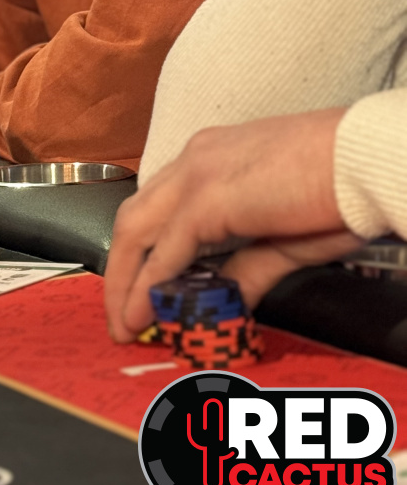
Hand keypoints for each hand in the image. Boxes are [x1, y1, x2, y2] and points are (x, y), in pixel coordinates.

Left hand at [103, 107, 362, 341]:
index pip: (157, 208)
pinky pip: (168, 249)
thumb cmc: (338, 188)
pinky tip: (146, 313)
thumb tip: (227, 301)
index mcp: (209, 158)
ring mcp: (196, 174)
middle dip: (121, 272)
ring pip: (137, 230)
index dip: (142, 254)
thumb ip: (247, 268)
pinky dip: (151, 284)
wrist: (362, 160)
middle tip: (121, 318)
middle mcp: (193, 159)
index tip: (140, 295)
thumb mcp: (283, 238)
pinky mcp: (207, 198)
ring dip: (126, 282)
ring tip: (125, 325)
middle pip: (134, 219)